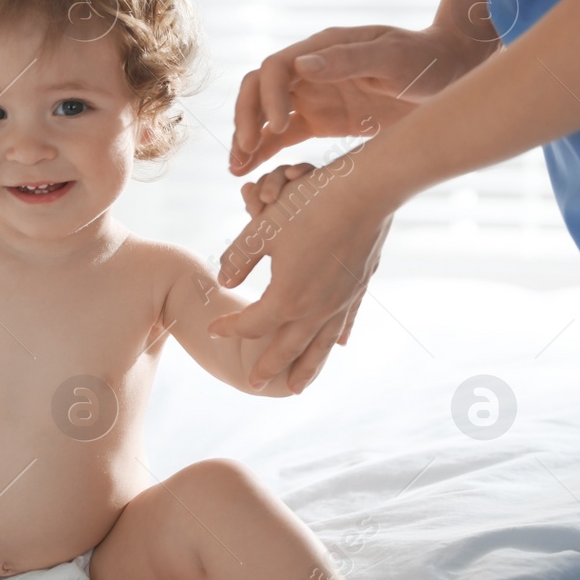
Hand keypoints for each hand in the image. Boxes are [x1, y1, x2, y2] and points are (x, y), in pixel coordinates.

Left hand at [212, 153, 392, 390]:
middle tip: (254, 384)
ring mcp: (339, 302)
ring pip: (320, 346)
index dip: (229, 328)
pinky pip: (345, 324)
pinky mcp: (357, 290)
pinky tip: (338, 346)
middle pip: (286, 348)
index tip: (214, 329)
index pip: (251, 324)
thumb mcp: (263, 227)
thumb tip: (224, 280)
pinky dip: (337, 339)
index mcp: (286, 297)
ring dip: (307, 369)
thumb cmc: (310, 205)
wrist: (365, 192)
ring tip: (296, 387)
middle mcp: (314, 309)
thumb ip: (239, 257)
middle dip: (268, 367)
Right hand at [229, 22, 496, 174]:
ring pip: (266, 116)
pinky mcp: (323, 120)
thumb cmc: (424, 60)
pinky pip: (285, 135)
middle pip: (259, 90)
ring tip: (236, 171)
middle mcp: (311, 70)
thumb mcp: (391, 57)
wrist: (450, 73)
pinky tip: (251, 172)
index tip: (276, 128)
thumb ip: (348, 61)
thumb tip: (302, 64)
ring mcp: (314, 96)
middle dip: (246, 119)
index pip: (276, 68)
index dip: (268, 97)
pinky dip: (266, 152)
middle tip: (244, 153)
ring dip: (248, 140)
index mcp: (323, 48)